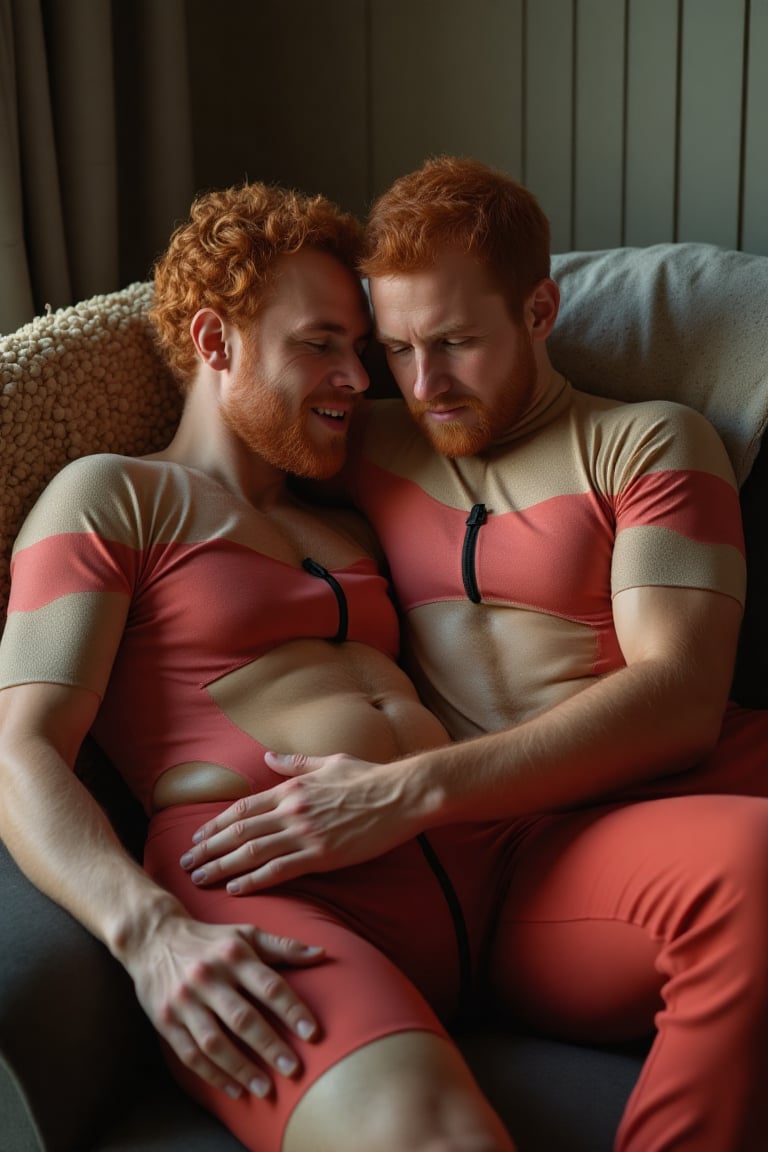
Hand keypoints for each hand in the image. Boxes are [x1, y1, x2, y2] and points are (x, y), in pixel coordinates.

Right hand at [121, 910, 323, 1099]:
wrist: (154, 938)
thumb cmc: (210, 940)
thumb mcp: (245, 934)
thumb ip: (283, 947)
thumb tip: (321, 954)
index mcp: (233, 955)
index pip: (268, 985)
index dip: (292, 1010)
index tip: (313, 1033)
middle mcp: (208, 977)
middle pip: (242, 1018)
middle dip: (269, 1046)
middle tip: (293, 1070)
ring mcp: (184, 1001)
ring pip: (214, 1042)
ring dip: (241, 1068)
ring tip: (266, 1089)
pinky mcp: (165, 1020)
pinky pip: (190, 1054)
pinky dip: (213, 1075)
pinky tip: (234, 1089)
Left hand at [179, 751, 416, 892]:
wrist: (401, 794)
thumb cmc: (369, 777)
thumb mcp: (329, 762)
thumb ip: (297, 762)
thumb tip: (269, 756)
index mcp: (292, 788)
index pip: (243, 808)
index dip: (216, 824)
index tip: (198, 836)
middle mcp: (291, 810)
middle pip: (238, 831)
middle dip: (208, 848)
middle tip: (185, 862)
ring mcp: (305, 833)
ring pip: (251, 852)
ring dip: (221, 866)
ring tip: (200, 878)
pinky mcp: (321, 855)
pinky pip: (278, 870)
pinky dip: (253, 880)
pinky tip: (234, 888)